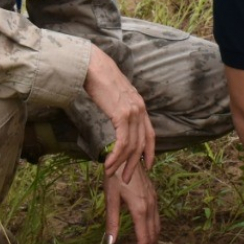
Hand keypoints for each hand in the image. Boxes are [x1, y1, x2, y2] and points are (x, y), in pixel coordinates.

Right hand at [83, 45, 154, 181]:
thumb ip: (119, 108)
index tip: (146, 165)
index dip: (150, 152)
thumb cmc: (99, 79)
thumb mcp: (114, 96)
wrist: (92, 65)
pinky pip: (123, 142)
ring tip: (111, 173)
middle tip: (125, 178)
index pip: (150, 134)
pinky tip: (109, 163)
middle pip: (142, 144)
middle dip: (133, 164)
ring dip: (121, 163)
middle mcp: (140, 109)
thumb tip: (116, 119)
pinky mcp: (122, 115)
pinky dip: (116, 156)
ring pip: (131, 146)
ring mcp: (133, 112)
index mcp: (140, 106)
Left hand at [104, 161, 158, 243]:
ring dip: (152, 243)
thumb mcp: (110, 198)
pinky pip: (157, 218)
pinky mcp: (153, 196)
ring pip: (158, 227)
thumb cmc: (114, 176)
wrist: (124, 154)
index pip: (144, 238)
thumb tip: (110, 243)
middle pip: (153, 235)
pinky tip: (148, 235)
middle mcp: (150, 205)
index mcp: (139, 208)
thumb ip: (112, 222)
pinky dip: (154, 232)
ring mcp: (154, 200)